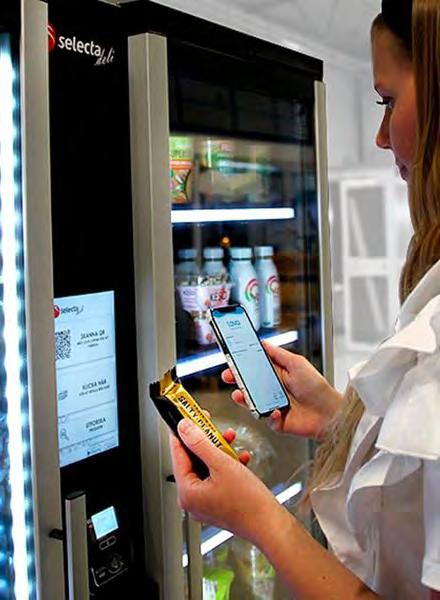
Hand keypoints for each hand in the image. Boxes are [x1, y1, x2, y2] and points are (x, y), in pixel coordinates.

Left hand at [170, 418, 283, 544]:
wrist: (270, 525)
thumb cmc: (248, 503)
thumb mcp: (222, 464)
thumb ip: (201, 443)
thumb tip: (184, 428)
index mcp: (187, 493)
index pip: (178, 455)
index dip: (183, 433)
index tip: (186, 417)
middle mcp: (193, 500)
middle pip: (193, 460)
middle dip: (206, 441)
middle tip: (211, 425)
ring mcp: (206, 503)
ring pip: (207, 467)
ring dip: (219, 451)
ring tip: (230, 440)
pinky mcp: (219, 502)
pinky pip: (217, 477)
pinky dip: (227, 465)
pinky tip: (240, 458)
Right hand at [222, 343, 342, 439]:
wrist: (331, 412)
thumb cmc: (317, 387)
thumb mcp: (297, 363)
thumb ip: (278, 354)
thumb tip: (263, 343)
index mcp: (276, 375)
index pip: (254, 369)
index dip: (241, 365)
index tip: (231, 360)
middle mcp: (272, 390)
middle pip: (248, 385)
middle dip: (236, 380)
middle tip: (228, 376)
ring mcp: (273, 406)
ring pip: (252, 403)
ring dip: (244, 399)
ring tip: (240, 394)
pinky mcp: (277, 422)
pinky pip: (267, 419)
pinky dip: (270, 416)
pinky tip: (276, 411)